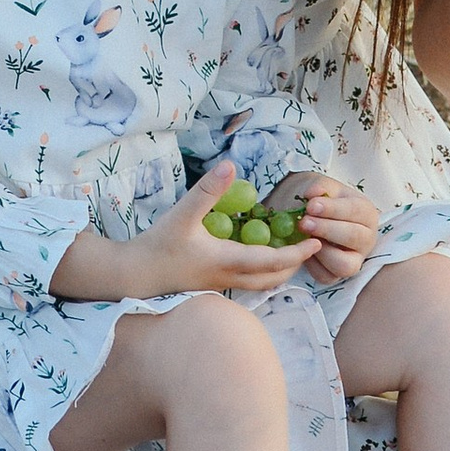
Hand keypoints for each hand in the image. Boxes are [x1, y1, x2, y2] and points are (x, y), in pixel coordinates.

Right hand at [54, 159, 319, 301]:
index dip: (298, 252)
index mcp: (228, 261)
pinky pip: (247, 283)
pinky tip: (257, 256)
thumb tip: (231, 165)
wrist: (134, 276)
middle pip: (274, 279)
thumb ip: (207, 190)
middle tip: (307, 244)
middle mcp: (230, 277)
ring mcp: (221, 284)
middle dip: (294, 264)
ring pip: (261, 284)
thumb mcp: (182, 214)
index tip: (316, 241)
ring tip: (288, 250)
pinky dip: (262, 273)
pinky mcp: (211, 285)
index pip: (274, 262)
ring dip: (279, 271)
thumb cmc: (157, 246)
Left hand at [288, 177, 379, 285]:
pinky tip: (304, 249)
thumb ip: (320, 187)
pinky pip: (327, 276)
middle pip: (353, 237)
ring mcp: (356, 259)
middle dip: (326, 229)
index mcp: (366, 212)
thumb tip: (313, 193)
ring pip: (345, 265)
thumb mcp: (323, 187)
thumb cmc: (322, 200)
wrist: (311, 214)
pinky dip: (313, 265)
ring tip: (305, 238)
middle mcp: (367, 238)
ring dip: (322, 252)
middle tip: (304, 223)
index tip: (311, 205)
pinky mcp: (339, 274)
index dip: (333, 209)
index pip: (355, 211)